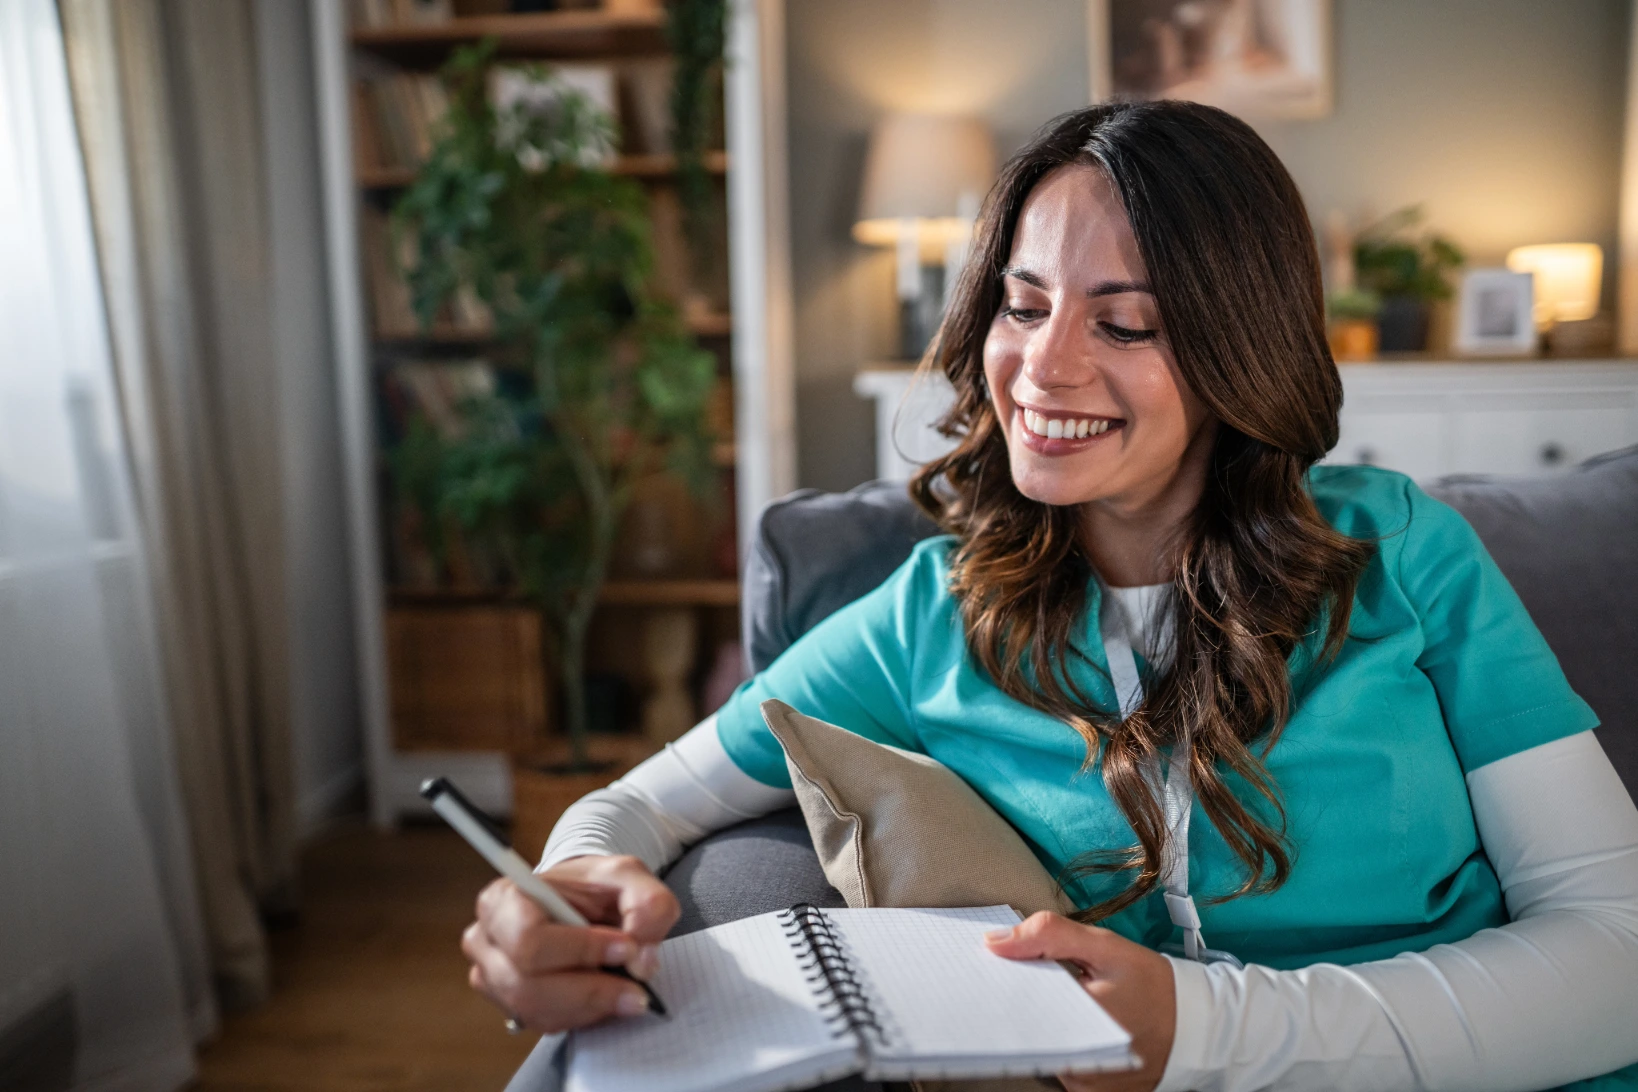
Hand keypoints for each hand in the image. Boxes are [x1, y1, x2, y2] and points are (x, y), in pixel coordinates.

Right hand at [462, 854, 679, 1033]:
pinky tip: (604, 998)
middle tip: (636, 987)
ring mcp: (491, 976)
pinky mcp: (509, 1004)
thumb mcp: (629, 877)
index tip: (628, 948)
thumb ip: (646, 903)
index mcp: (504, 898)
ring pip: (537, 1010)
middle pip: (527, 984)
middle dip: (590, 989)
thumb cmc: (596, 887)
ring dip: (590, 1007)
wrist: (583, 903)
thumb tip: (641, 958)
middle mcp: (485, 939)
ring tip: (628, 994)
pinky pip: (544, 1023)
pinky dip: (582, 1016)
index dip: (581, 950)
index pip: (530, 938)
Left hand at [985, 912, 1174, 1091]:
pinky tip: (1067, 1021)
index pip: (1019, 1004)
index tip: (997, 966)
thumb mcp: (1106, 947)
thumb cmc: (1152, 985)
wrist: (1197, 1028)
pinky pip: (1058, 1064)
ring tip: (1056, 999)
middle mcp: (1079, 1064)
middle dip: (1022, 1002)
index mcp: (1080, 1021)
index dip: (1004, 983)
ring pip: (1039, 1048)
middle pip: (1026, 1029)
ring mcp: (1083, 1084)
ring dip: (1039, 1023)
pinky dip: (1056, 1041)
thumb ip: (1049, 936)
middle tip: (1037, 981)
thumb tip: (994, 942)